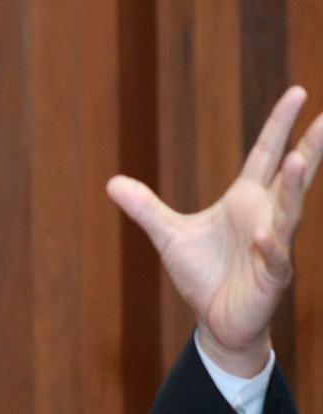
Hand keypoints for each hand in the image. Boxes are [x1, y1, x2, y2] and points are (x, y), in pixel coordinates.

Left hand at [107, 86, 322, 376]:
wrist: (215, 321)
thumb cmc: (202, 274)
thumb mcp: (168, 236)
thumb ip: (144, 208)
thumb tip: (111, 182)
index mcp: (247, 200)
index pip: (265, 155)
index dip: (279, 126)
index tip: (297, 93)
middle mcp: (267, 217)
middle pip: (292, 177)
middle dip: (310, 148)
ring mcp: (273, 247)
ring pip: (290, 213)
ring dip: (296, 188)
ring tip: (299, 160)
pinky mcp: (270, 277)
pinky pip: (274, 259)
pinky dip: (270, 247)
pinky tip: (264, 236)